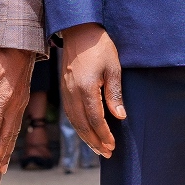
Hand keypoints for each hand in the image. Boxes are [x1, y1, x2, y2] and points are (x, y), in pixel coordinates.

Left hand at [0, 48, 35, 177]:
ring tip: (0, 170)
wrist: (22, 44)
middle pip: (6, 137)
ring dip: (7, 153)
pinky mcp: (22, 102)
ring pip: (13, 134)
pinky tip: (8, 148)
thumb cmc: (0, 55)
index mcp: (4, 98)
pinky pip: (17, 126)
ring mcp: (20, 105)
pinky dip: (12, 141)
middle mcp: (15, 105)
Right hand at [60, 23, 126, 157]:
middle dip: (95, 141)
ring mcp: (66, 92)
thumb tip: (119, 117)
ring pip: (74, 121)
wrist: (79, 32)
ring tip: (98, 148)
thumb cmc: (100, 48)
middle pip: (82, 125)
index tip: (113, 145)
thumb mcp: (113, 68)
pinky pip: (70, 114)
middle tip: (106, 153)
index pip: (95, 119)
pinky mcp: (64, 89)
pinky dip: (78, 126)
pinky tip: (86, 131)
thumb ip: (114, 94)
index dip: (104, 134)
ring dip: (86, 137)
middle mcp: (72, 94)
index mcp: (86, 89)